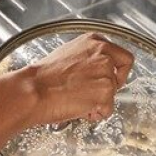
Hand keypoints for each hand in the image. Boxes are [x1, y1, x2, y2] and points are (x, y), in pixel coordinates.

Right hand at [18, 33, 134, 125]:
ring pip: (113, 94)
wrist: (33, 90)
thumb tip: (93, 67)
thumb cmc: (42, 76)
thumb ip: (87, 57)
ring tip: (77, 100)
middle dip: (110, 87)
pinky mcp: (105, 94)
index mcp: (95, 41)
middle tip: (93, 93)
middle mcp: (104, 55)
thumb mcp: (66, 53)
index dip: (117, 71)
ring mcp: (106, 74)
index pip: (123, 56)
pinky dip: (95, 113)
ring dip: (98, 101)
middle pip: (121, 75)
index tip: (113, 77)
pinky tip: (78, 107)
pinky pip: (107, 110)